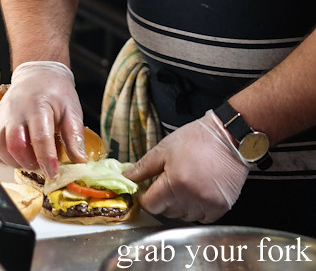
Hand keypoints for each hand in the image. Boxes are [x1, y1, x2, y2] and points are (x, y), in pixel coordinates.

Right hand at [0, 61, 86, 178]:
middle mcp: (15, 110)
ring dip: (13, 161)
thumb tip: (79, 160)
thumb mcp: (71, 110)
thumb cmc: (55, 92)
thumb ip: (74, 135)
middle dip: (28, 162)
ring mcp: (1, 115)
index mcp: (38, 106)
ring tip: (29, 161)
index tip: (53, 173)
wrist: (37, 75)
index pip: (40, 137)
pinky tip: (10, 157)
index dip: (46, 159)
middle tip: (41, 165)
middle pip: (14, 144)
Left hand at [123, 109, 250, 222]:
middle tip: (165, 181)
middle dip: (161, 198)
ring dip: (178, 205)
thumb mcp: (165, 148)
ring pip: (183, 216)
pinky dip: (195, 209)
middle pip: (166, 211)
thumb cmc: (197, 139)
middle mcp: (192, 197)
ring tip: (183, 184)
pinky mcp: (222, 207)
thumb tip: (126, 178)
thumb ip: (143, 167)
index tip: (147, 188)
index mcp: (175, 181)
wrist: (229, 138)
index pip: (151, 204)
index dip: (145, 196)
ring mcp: (208, 204)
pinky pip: (201, 218)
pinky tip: (196, 191)